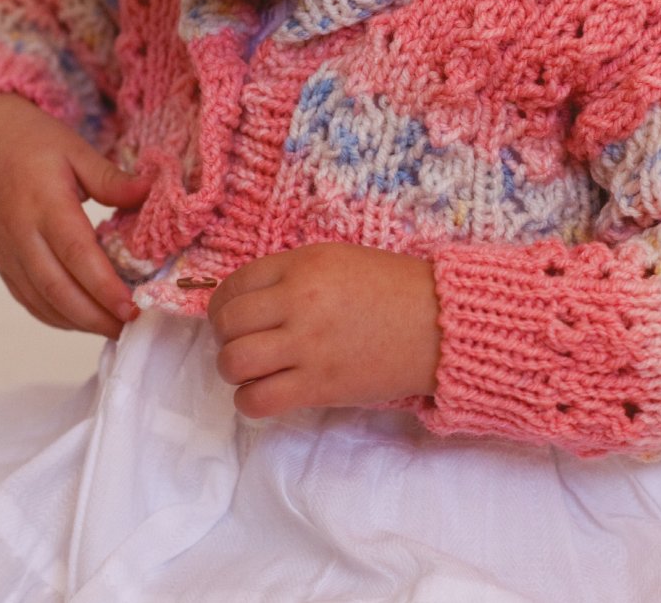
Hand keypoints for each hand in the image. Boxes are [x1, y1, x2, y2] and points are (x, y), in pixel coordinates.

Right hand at [0, 93, 149, 337]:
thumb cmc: (33, 140)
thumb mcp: (75, 149)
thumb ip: (111, 179)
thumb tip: (151, 191)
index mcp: (44, 203)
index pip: (77, 254)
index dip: (105, 287)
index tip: (133, 307)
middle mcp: (20, 233)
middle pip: (58, 288)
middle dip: (96, 316)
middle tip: (132, 326)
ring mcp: (5, 251)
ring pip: (40, 301)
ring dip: (78, 322)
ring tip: (114, 328)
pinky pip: (26, 298)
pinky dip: (54, 316)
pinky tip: (81, 320)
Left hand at [208, 243, 440, 417]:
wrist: (438, 324)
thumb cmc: (390, 288)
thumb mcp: (336, 260)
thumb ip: (291, 275)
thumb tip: (248, 301)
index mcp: (301, 266)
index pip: (233, 285)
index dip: (222, 304)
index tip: (230, 316)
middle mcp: (297, 303)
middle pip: (227, 324)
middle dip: (224, 336)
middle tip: (240, 342)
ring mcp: (307, 347)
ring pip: (233, 362)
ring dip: (233, 369)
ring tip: (251, 369)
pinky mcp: (319, 386)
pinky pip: (258, 400)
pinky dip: (249, 400)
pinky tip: (264, 392)